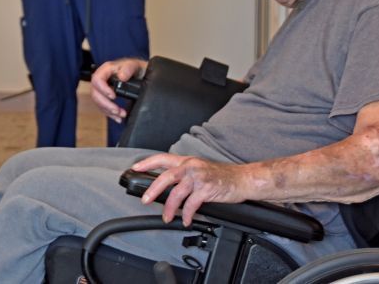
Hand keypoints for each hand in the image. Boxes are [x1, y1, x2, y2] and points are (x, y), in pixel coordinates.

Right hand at [90, 58, 146, 122]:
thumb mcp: (134, 65)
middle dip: (105, 104)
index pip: (97, 80)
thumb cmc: (135, 68)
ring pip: (98, 102)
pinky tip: (117, 118)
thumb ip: (128, 69)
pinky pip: (102, 106)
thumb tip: (121, 77)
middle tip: (117, 111)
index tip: (113, 97)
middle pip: (95, 93)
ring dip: (108, 111)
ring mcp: (102, 88)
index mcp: (106, 70)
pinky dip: (109, 113)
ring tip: (120, 115)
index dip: (103, 89)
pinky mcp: (105, 96)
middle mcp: (102, 79)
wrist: (139, 73)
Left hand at [131, 153, 247, 225]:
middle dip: (153, 189)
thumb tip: (166, 185)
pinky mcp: (207, 189)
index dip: (147, 162)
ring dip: (170, 207)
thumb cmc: (222, 176)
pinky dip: (186, 214)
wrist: (243, 179)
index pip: (163, 158)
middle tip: (145, 199)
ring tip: (167, 217)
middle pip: (166, 176)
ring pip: (177, 193)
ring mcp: (199, 177)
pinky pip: (191, 204)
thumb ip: (184, 174)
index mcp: (187, 161)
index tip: (135, 168)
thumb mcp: (200, 169)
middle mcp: (191, 166)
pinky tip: (185, 220)